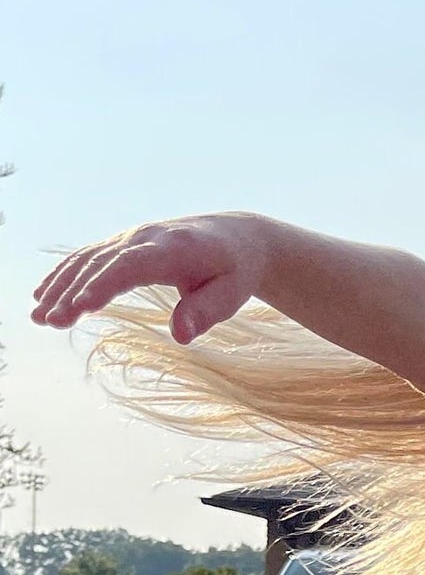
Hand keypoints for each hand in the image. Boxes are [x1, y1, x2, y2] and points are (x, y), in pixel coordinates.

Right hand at [30, 212, 269, 345]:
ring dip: (60, 286)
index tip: (80, 307)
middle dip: (72, 292)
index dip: (103, 285)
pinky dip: (64, 275)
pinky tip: (44, 295)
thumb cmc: (234, 272)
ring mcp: (130, 238)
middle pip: (100, 264)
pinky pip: (88, 258)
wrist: (235, 238)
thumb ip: (206, 312)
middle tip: (49, 322)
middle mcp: (144, 238)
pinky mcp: (123, 245)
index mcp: (171, 249)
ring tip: (38, 317)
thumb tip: (181, 335)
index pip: (129, 266)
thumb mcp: (230, 295)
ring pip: (87, 260)